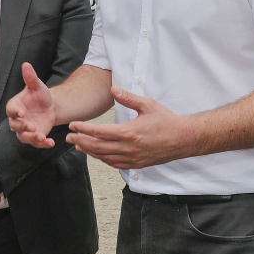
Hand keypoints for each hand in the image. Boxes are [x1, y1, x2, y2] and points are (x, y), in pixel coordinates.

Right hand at [7, 63, 56, 147]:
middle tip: (32, 127)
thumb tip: (26, 64)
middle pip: (15, 126)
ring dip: (31, 138)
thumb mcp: (37, 86)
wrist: (50, 106)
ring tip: (41, 137)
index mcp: (15, 106)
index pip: (11, 110)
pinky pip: (35, 143)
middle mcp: (18, 120)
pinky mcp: (34, 137)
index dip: (15, 112)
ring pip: (23, 137)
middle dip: (23, 127)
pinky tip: (50, 142)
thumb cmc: (40, 95)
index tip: (21, 113)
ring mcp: (25, 130)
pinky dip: (42, 144)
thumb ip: (31, 77)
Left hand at [66, 86, 187, 168]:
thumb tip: (113, 89)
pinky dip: (103, 160)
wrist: (183, 139)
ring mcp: (132, 158)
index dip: (84, 129)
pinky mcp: (137, 164)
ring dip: (89, 152)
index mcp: (129, 132)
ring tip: (78, 147)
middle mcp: (129, 148)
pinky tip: (97, 156)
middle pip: (98, 147)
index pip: (100, 132)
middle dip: (81, 142)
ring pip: (104, 157)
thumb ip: (128, 97)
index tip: (73, 126)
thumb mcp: (148, 104)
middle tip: (69, 138)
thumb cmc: (167, 121)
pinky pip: (115, 164)